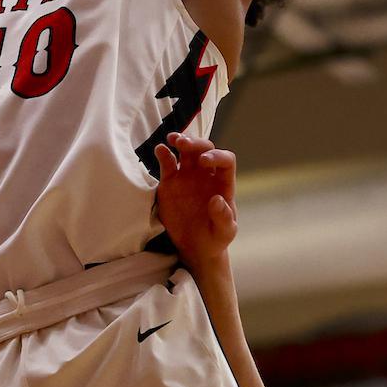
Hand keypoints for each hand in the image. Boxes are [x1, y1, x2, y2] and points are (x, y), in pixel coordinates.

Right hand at [154, 134, 236, 268]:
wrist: (195, 247)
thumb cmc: (215, 239)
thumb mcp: (224, 233)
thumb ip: (223, 218)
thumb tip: (217, 200)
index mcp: (223, 183)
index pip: (226, 160)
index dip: (216, 155)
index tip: (204, 161)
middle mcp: (206, 175)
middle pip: (205, 149)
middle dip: (196, 143)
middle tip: (183, 145)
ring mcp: (188, 176)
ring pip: (186, 151)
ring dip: (181, 141)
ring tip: (172, 139)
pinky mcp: (170, 182)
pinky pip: (167, 163)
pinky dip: (163, 154)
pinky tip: (160, 150)